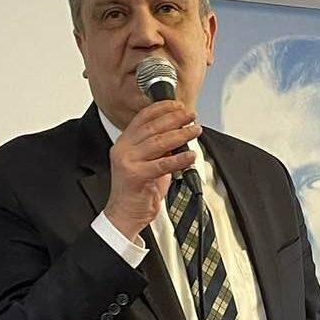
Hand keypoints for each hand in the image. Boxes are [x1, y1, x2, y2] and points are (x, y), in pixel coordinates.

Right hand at [104, 101, 200, 238]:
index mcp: (125, 142)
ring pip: (159, 142)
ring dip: (181, 135)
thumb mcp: (148, 163)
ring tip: (195, 131)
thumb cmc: (137, 191)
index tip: (178, 104)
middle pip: (153, 127)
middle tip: (191, 115)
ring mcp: (128, 162)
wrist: (124, 214)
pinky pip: (163, 164)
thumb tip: (178, 136)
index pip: (143, 117)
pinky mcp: (136, 176)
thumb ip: (160, 150)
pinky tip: (190, 155)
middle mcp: (124, 149)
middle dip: (175, 118)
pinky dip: (179, 159)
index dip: (161, 108)